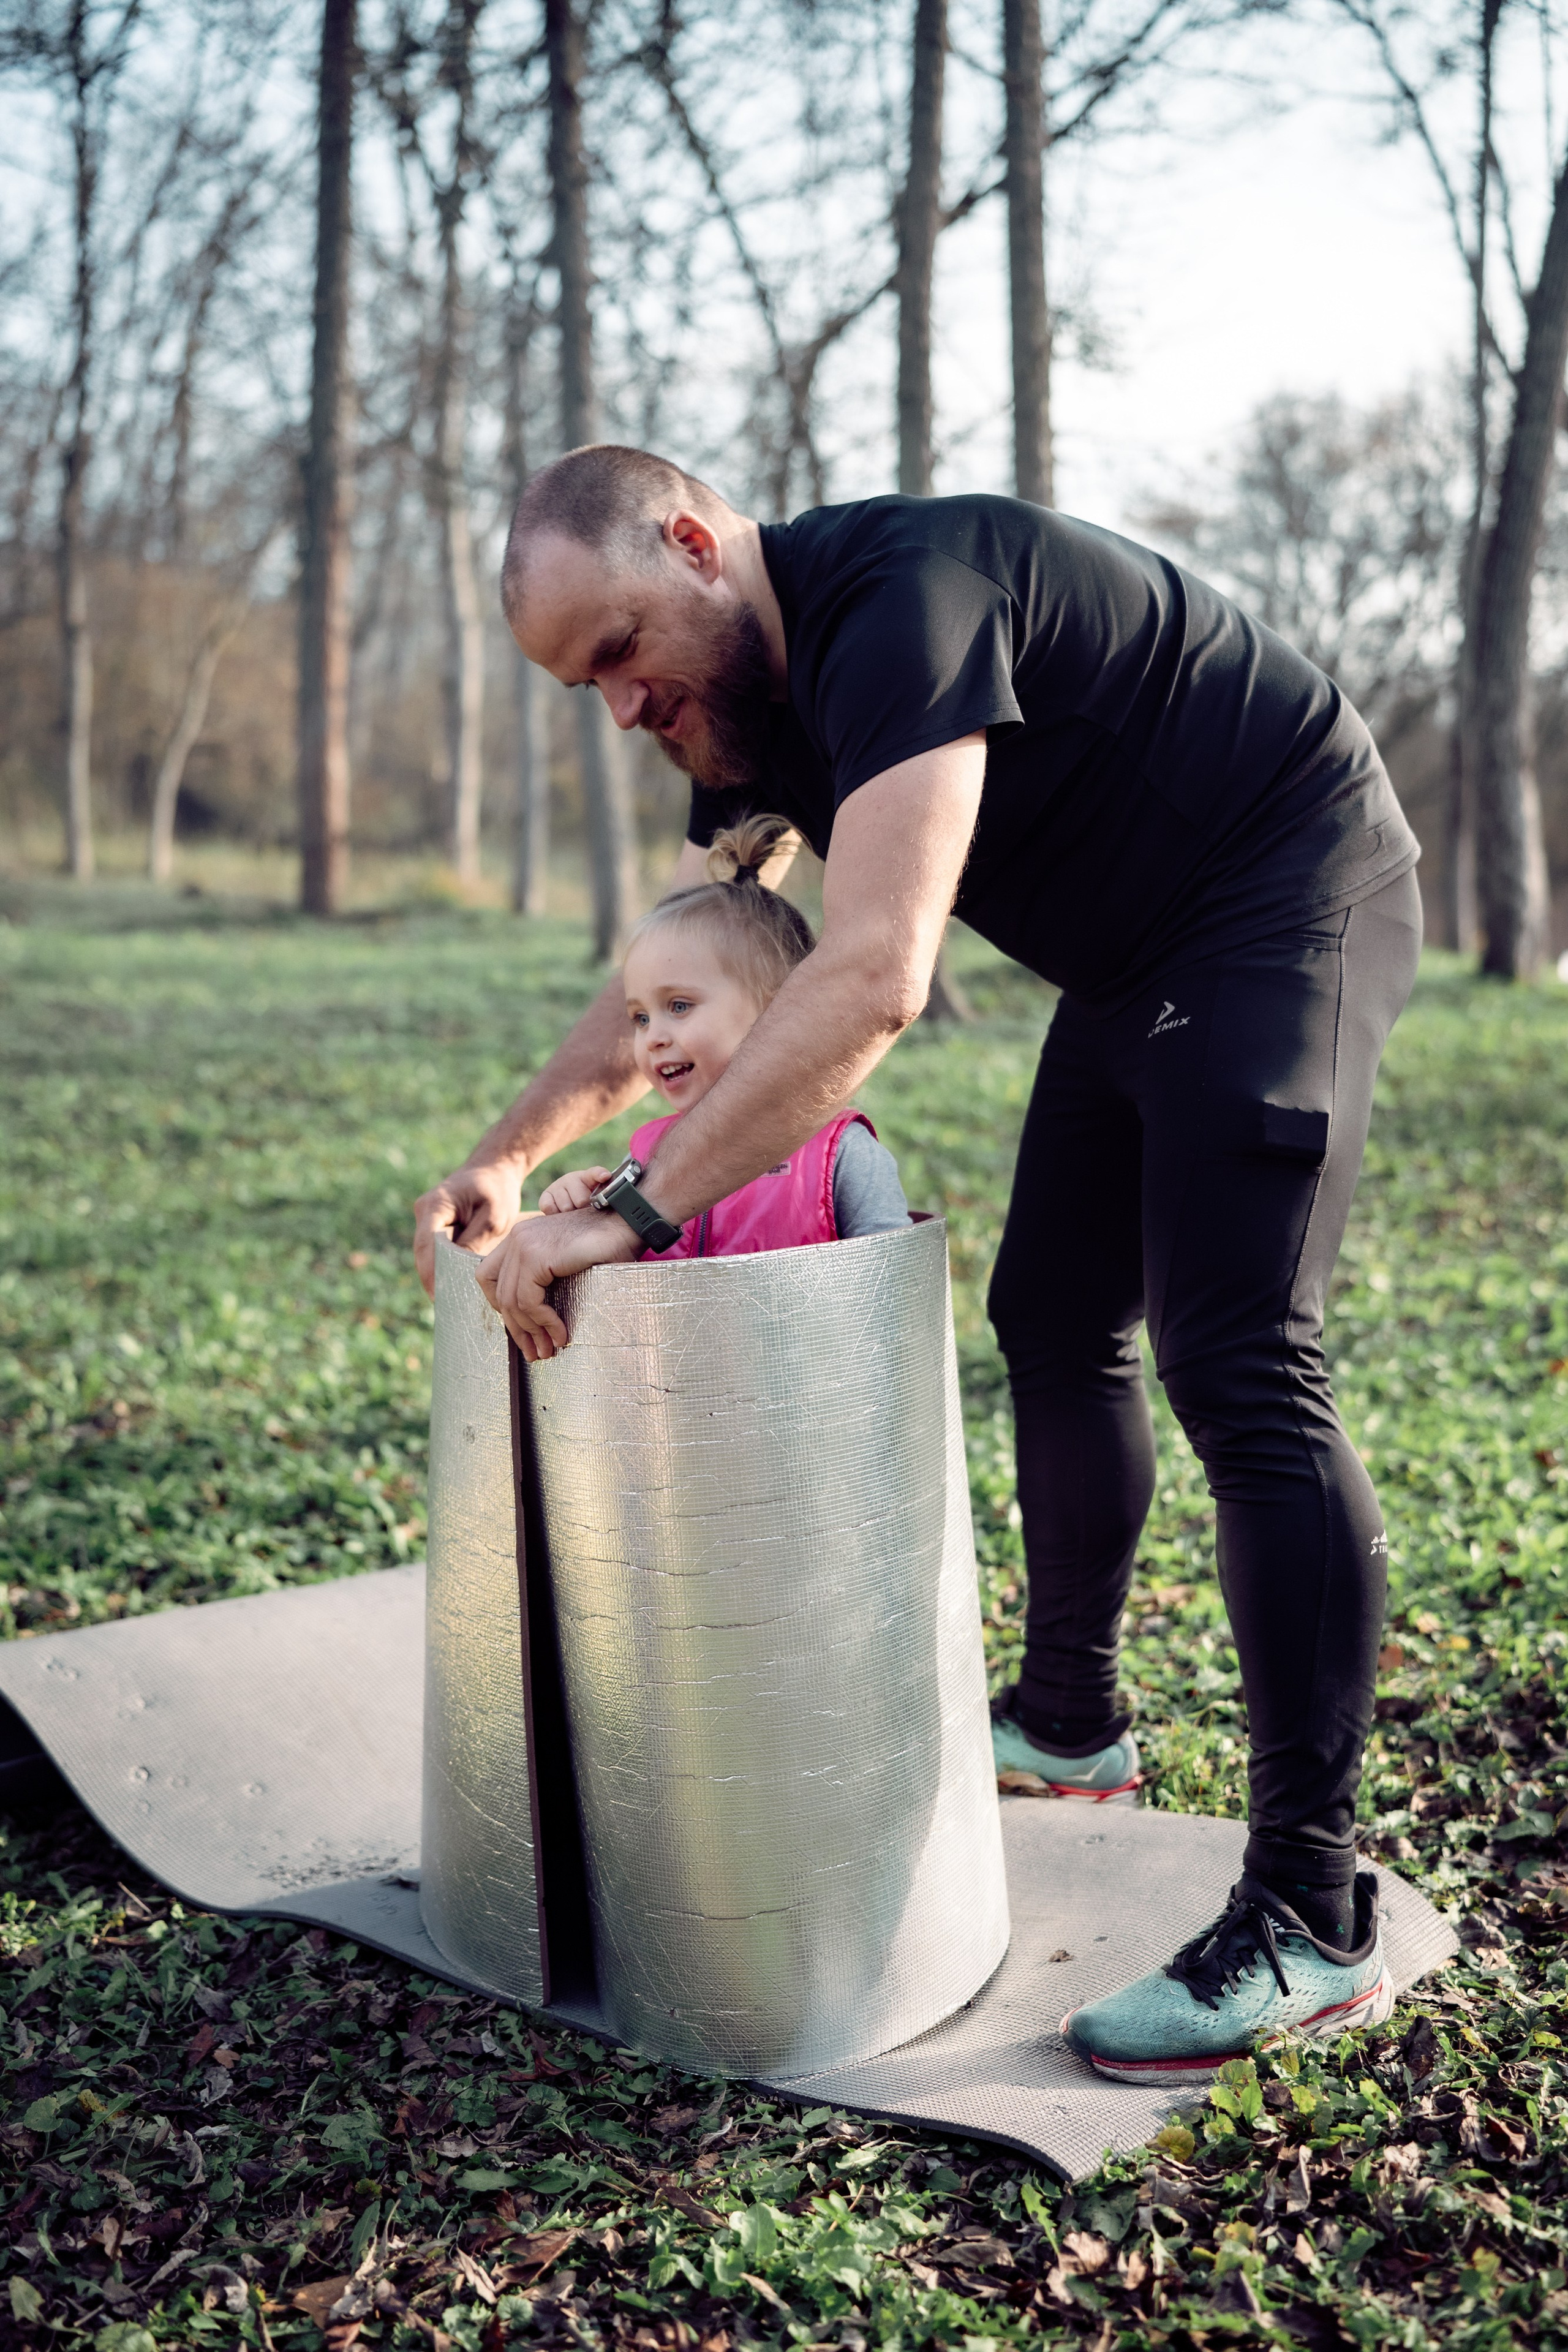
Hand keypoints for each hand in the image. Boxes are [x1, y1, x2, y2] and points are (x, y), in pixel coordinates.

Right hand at [413, 1161, 524, 1297]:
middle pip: (423, 1253)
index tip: (438, 1296)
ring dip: (437, 1275)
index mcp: (435, 1206)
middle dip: (432, 1279)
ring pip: (428, 1254)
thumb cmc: (497, 1189)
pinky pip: (435, 1250)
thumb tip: (460, 1269)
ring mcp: (427, 1219)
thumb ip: (475, 1240)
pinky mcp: (435, 1225)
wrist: (495, 1167)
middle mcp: (424, 1212)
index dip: (431, 1273)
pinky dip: (443, 1267)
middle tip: (444, 1309)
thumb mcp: (494, 1216)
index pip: (427, 1245)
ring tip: (449, 1304)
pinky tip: (454, 1287)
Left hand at [477, 1203, 639, 1359]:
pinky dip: (543, 1322)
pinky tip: (560, 1333)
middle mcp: (517, 1237)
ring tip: (549, 1349)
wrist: (628, 1220)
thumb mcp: (566, 1262)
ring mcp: (523, 1244)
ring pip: (512, 1302)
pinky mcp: (536, 1256)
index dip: (500, 1307)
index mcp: (521, 1236)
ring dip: (531, 1332)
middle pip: (499, 1293)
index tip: (522, 1327)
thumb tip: (535, 1318)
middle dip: (516, 1329)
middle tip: (534, 1352)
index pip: (488, 1276)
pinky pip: (528, 1301)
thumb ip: (546, 1279)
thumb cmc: (608, 1243)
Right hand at [538, 1165, 612, 1215]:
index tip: (605, 1176)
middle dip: (584, 1209)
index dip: (599, 1175)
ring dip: (570, 1213)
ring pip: (566, 1207)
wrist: (568, 1204)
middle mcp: (572, 1178)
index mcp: (589, 1178)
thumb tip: (612, 1195)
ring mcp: (557, 1186)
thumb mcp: (599, 1197)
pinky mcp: (545, 1196)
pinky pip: (549, 1207)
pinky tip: (560, 1212)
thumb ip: (606, 1195)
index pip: (595, 1173)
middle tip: (585, 1210)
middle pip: (581, 1200)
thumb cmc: (588, 1202)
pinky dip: (555, 1213)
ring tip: (573, 1211)